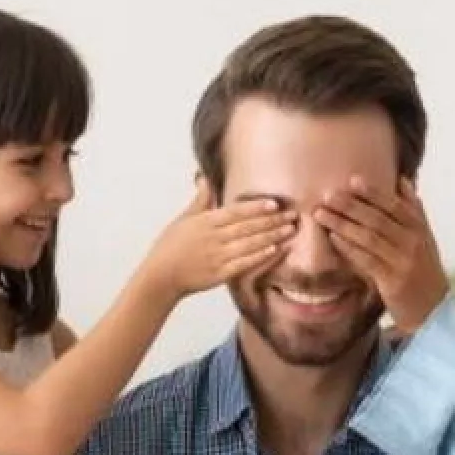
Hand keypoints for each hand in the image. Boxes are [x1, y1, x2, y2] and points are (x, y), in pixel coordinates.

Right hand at [141, 178, 296, 300]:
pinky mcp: (220, 274)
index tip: (274, 204)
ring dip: (271, 236)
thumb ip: (201, 200)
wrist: (161, 276)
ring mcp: (218, 257)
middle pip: (247, 227)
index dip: (256, 208)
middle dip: (272, 221)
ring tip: (289, 230)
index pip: (235, 212)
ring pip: (249, 244)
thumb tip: (205, 179)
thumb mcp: (184, 219)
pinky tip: (274, 250)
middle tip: (292, 215)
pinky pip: (244, 264)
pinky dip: (260, 256)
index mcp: (205, 222)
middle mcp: (213, 238)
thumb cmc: (171, 246)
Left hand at [313, 176, 450, 333]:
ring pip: (369, 237)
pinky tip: (334, 237)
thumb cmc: (425, 271)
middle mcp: (412, 242)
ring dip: (342, 224)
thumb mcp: (425, 237)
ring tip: (322, 214)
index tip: (352, 181)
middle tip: (328, 195)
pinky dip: (349, 247)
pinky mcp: (392, 281)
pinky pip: (367, 260)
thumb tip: (402, 180)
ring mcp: (403, 262)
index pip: (394, 206)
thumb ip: (413, 210)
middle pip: (378, 219)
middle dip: (351, 205)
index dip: (373, 193)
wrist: (435, 309)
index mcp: (419, 229)